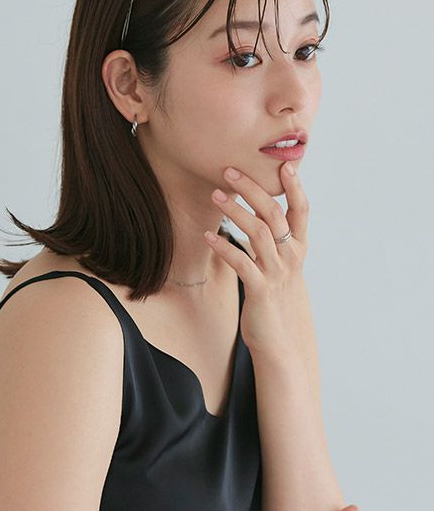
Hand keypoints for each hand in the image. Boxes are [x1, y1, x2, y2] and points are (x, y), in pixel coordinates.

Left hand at [205, 162, 307, 356]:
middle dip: (252, 188)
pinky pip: (241, 262)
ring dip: (235, 211)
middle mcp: (291, 258)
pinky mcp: (260, 290)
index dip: (294, 188)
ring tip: (215, 195)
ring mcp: (277, 273)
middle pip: (274, 213)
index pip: (301, 211)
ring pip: (258, 232)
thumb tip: (260, 224)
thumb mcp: (282, 272)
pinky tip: (208, 236)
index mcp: (298, 250)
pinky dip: (224, 246)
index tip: (284, 165)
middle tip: (229, 171)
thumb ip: (275, 248)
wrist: (283, 345)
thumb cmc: (277, 305)